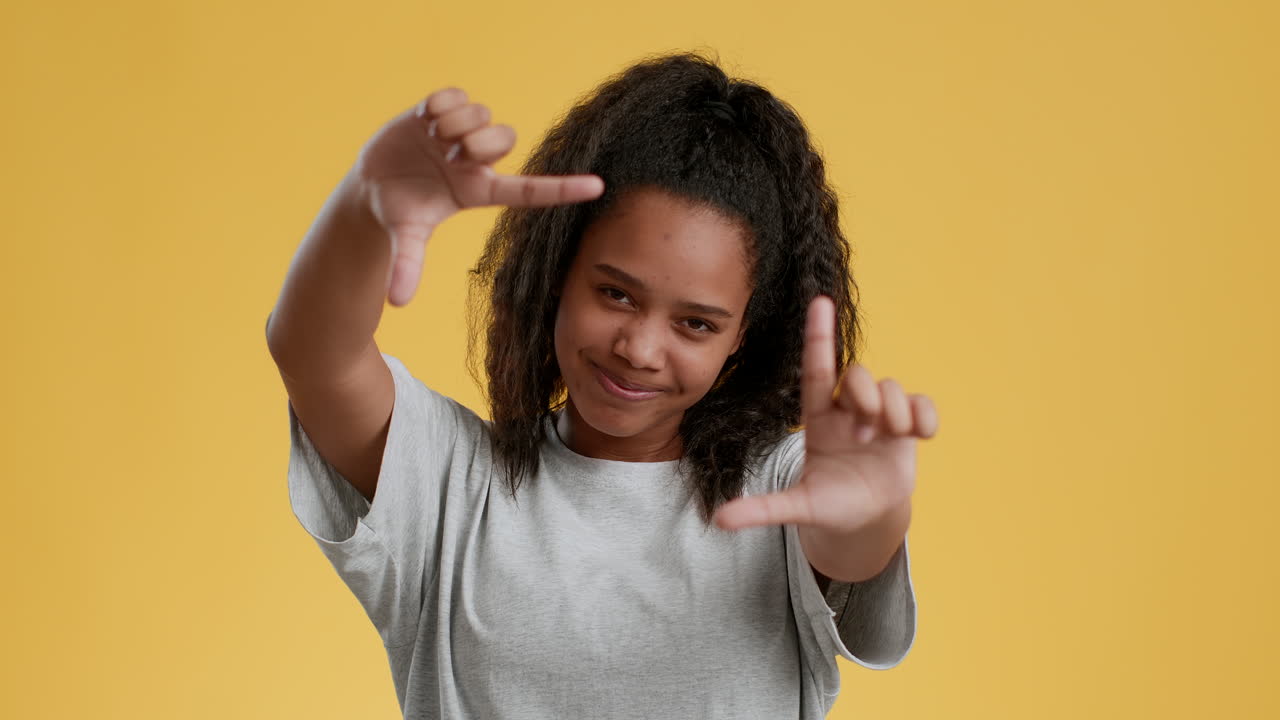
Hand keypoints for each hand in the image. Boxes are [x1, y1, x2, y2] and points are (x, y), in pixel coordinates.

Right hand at [352, 87, 605, 305]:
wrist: (373, 182)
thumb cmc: (399, 211)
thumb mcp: (405, 235)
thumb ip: (407, 264)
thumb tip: (397, 302)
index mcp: (479, 190)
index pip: (528, 190)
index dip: (563, 189)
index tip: (599, 187)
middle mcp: (477, 160)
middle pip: (505, 138)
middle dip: (478, 143)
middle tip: (451, 155)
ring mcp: (461, 132)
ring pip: (481, 114)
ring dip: (454, 126)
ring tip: (432, 139)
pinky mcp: (442, 109)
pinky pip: (455, 95)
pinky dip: (439, 105)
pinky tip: (423, 121)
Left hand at [712, 296, 938, 533]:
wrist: (866, 518)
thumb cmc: (828, 504)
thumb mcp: (796, 508)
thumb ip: (761, 509)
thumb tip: (719, 520)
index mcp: (818, 418)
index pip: (816, 368)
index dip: (817, 336)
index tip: (819, 301)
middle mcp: (848, 410)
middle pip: (858, 375)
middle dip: (865, 398)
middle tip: (865, 433)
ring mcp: (880, 417)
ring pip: (890, 385)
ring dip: (894, 410)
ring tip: (889, 438)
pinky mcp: (907, 428)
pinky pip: (922, 405)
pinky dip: (925, 416)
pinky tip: (920, 435)